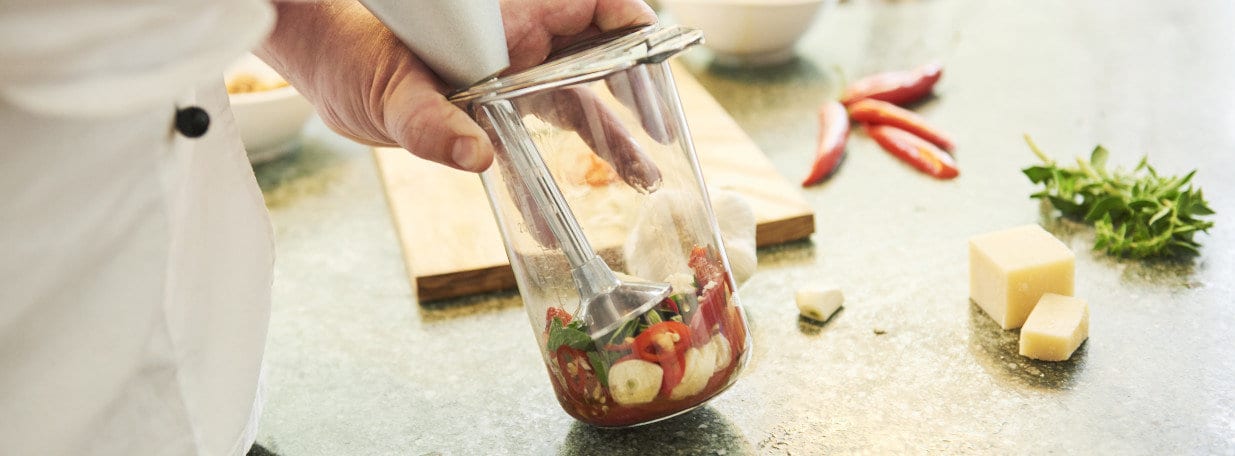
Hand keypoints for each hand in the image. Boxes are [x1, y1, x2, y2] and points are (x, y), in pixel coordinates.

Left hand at [256, 0, 655, 172]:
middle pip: (598, 60)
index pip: (594, 5)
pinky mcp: (489, 111)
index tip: (657, 60)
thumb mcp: (390, 86)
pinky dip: (543, 179)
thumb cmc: (352, 49)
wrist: (320, 67)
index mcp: (511, 15)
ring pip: (574, 103)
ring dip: (608, 142)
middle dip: (634, 98)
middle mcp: (520, 42)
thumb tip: (474, 155)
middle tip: (663, 138)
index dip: (633, 27)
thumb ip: (430, 121)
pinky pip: (530, 143)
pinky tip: (551, 219)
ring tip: (640, 181)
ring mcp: (508, 76)